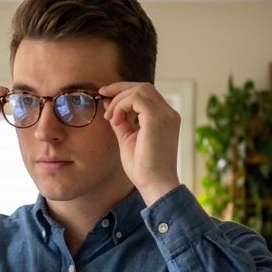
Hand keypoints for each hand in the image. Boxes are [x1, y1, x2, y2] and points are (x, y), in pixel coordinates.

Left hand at [99, 82, 181, 205]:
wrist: (155, 184)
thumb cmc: (143, 168)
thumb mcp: (128, 139)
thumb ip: (121, 121)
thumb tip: (109, 104)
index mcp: (165, 118)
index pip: (146, 94)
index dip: (124, 92)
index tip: (105, 96)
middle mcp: (169, 113)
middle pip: (143, 87)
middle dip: (120, 88)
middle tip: (101, 94)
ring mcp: (166, 115)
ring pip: (139, 90)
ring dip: (119, 99)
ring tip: (109, 117)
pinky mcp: (158, 118)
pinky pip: (136, 99)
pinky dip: (121, 105)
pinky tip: (114, 120)